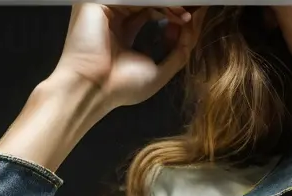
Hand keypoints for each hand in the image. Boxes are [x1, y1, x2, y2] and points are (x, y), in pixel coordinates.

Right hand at [51, 4, 202, 110]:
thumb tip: (195, 24)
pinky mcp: (99, 0)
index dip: (176, 13)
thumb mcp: (160, 69)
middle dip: (176, 7)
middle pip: (151, 1)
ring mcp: (107, 5)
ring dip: (171, 5)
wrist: (94, 91)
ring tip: (187, 17)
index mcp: (123, 29)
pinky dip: (159, 3)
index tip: (196, 17)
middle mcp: (114, 14)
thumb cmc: (118, 87)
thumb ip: (179, 48)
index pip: (154, 10)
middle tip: (197, 11)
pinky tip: (175, 13)